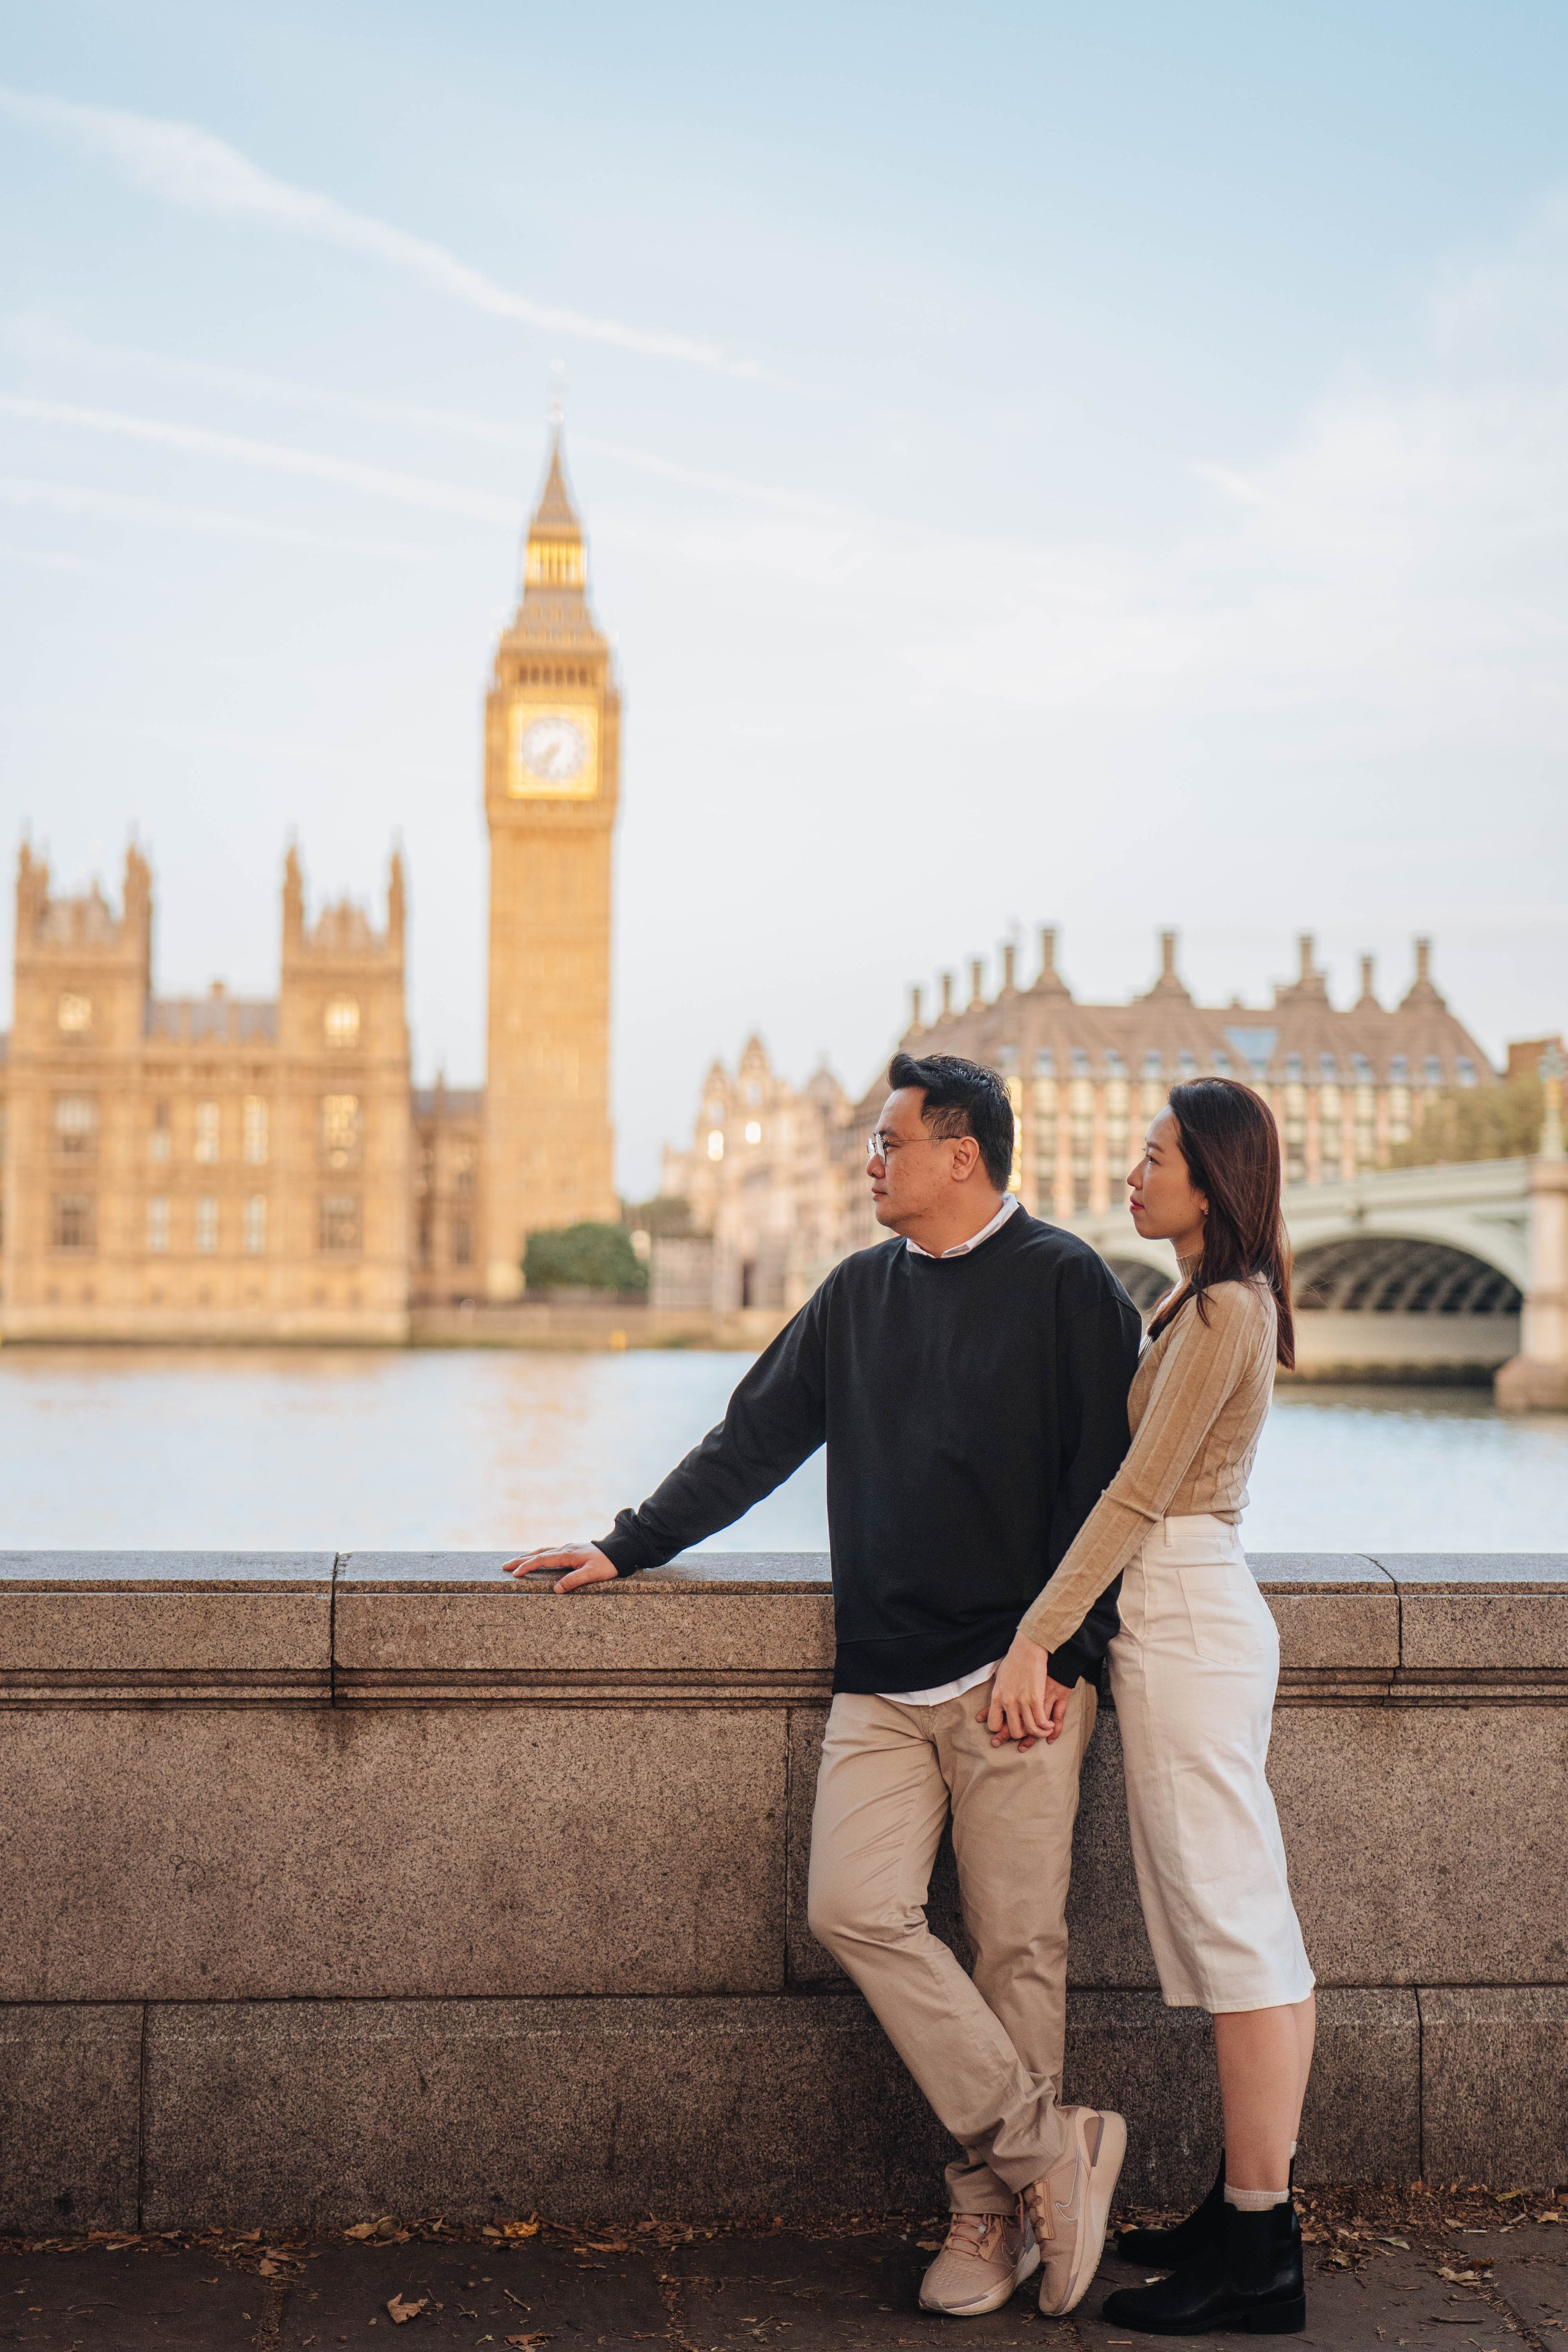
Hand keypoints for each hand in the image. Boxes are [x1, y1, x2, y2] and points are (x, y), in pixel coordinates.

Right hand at [501, 1544, 617, 1593]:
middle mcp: (565, 1549)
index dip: (527, 1566)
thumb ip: (574, 1581)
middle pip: (538, 1553)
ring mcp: (568, 1548)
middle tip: (505, 1566)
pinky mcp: (572, 1550)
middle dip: (521, 1560)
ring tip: (515, 1562)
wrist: (620, 1550)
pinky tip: (537, 1559)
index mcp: (568, 1554)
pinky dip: (538, 1555)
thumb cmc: (608, 1563)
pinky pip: (550, 1552)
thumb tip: (556, 1589)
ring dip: (528, 1556)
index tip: (515, 1573)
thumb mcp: (592, 1574)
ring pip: (543, 1551)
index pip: (542, 1560)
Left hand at [980, 1631, 1072, 1749]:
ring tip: (1043, 1730)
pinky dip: (1046, 1727)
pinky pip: (1041, 1721)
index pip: (994, 1724)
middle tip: (1028, 1731)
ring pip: (1029, 1729)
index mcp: (997, 1697)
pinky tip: (1050, 1725)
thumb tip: (995, 1699)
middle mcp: (1007, 1702)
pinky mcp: (1036, 1699)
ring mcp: (1022, 1702)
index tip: (1009, 1728)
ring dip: (1038, 1733)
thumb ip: (998, 1691)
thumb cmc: (1014, 1659)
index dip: (1002, 1730)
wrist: (1028, 1648)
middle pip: (1013, 1731)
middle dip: (1022, 1735)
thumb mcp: (999, 1676)